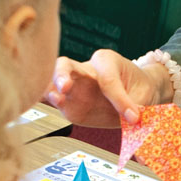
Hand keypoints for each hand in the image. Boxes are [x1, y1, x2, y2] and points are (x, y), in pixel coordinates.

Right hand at [45, 49, 169, 127]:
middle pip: (65, 65)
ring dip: (49, 90)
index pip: (107, 78)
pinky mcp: (70, 105)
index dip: (119, 99)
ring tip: (56, 100)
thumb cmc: (139, 88)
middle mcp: (85, 71)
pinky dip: (44, 101)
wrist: (138, 94)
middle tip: (65, 87)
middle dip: (62, 74)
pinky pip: (53, 102)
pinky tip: (38, 103)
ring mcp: (74, 88)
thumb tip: (132, 119)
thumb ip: (134, 105)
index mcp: (106, 61)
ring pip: (52, 82)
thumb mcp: (142, 94)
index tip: (133, 116)